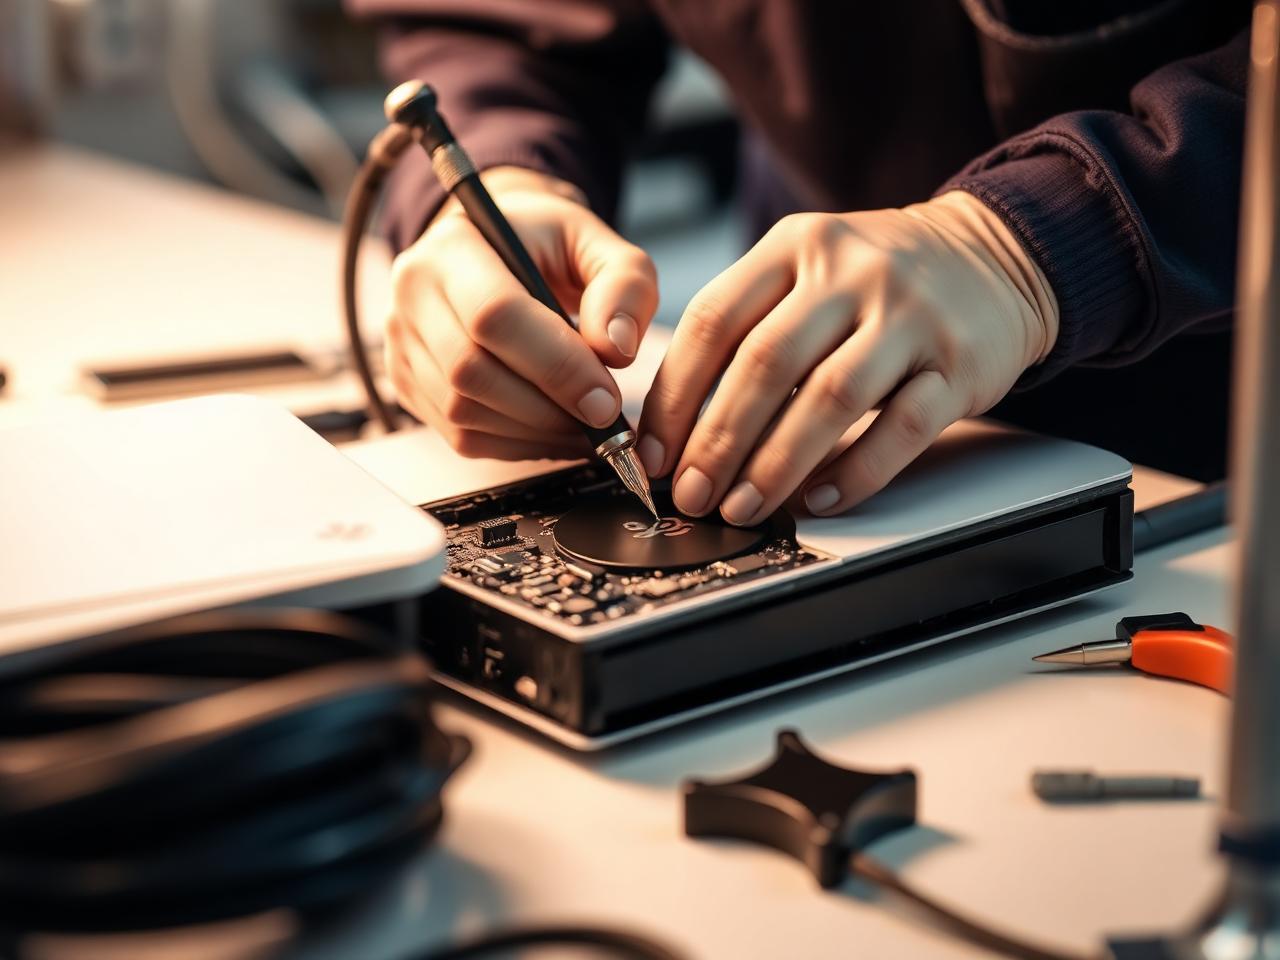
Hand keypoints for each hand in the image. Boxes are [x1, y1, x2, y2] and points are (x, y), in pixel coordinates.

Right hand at [386, 167, 658, 458]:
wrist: (495, 250)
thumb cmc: (548, 246)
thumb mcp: (597, 245)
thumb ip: (624, 286)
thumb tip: (617, 349)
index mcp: (455, 245)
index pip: (494, 315)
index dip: (556, 367)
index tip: (607, 401)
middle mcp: (413, 292)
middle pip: (471, 372)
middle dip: (548, 409)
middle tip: (604, 420)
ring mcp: (403, 342)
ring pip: (463, 412)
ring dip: (535, 433)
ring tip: (585, 426)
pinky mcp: (407, 383)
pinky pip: (461, 436)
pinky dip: (517, 446)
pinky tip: (554, 432)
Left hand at [637, 191, 1058, 523]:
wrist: (996, 255)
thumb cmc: (879, 279)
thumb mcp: (807, 267)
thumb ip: (747, 326)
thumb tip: (679, 425)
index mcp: (796, 247)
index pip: (714, 321)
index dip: (675, 395)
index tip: (653, 452)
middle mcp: (851, 273)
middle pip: (765, 364)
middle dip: (717, 441)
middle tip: (691, 493)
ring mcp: (909, 317)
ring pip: (830, 398)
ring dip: (777, 463)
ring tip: (743, 507)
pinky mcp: (958, 365)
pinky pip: (901, 427)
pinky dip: (856, 470)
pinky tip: (819, 499)